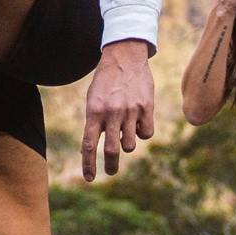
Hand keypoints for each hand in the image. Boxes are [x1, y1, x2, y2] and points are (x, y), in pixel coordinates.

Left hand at [81, 39, 154, 181]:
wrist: (125, 56)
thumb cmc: (106, 81)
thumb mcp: (93, 100)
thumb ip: (95, 123)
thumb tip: (98, 149)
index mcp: (94, 111)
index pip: (89, 145)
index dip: (89, 165)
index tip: (89, 178)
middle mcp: (112, 113)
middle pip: (112, 150)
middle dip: (111, 166)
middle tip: (110, 171)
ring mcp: (130, 110)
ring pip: (131, 144)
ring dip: (127, 143)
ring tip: (125, 132)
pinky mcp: (147, 107)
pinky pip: (147, 133)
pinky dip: (143, 132)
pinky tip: (139, 121)